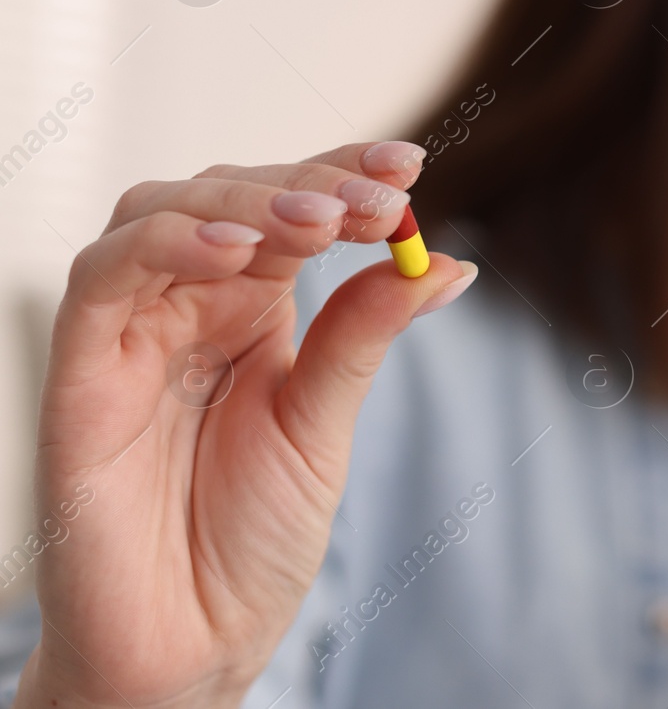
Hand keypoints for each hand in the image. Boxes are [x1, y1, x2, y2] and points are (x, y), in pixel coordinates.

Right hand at [14, 142, 476, 708]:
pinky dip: (167, 244)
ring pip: (163, 210)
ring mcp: (132, 329)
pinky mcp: (79, 366)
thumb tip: (447, 263)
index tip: (409, 166)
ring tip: (321, 222)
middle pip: (232, 193)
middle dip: (310, 183)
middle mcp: (189, 304)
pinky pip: (104, 276)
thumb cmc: (252, 538)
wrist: (189, 642)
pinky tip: (236, 252)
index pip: (294, 208)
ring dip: (248, 202)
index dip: (344, 175)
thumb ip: (364, 334)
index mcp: (253, 309)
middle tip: (379, 200)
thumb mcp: (324, 423)